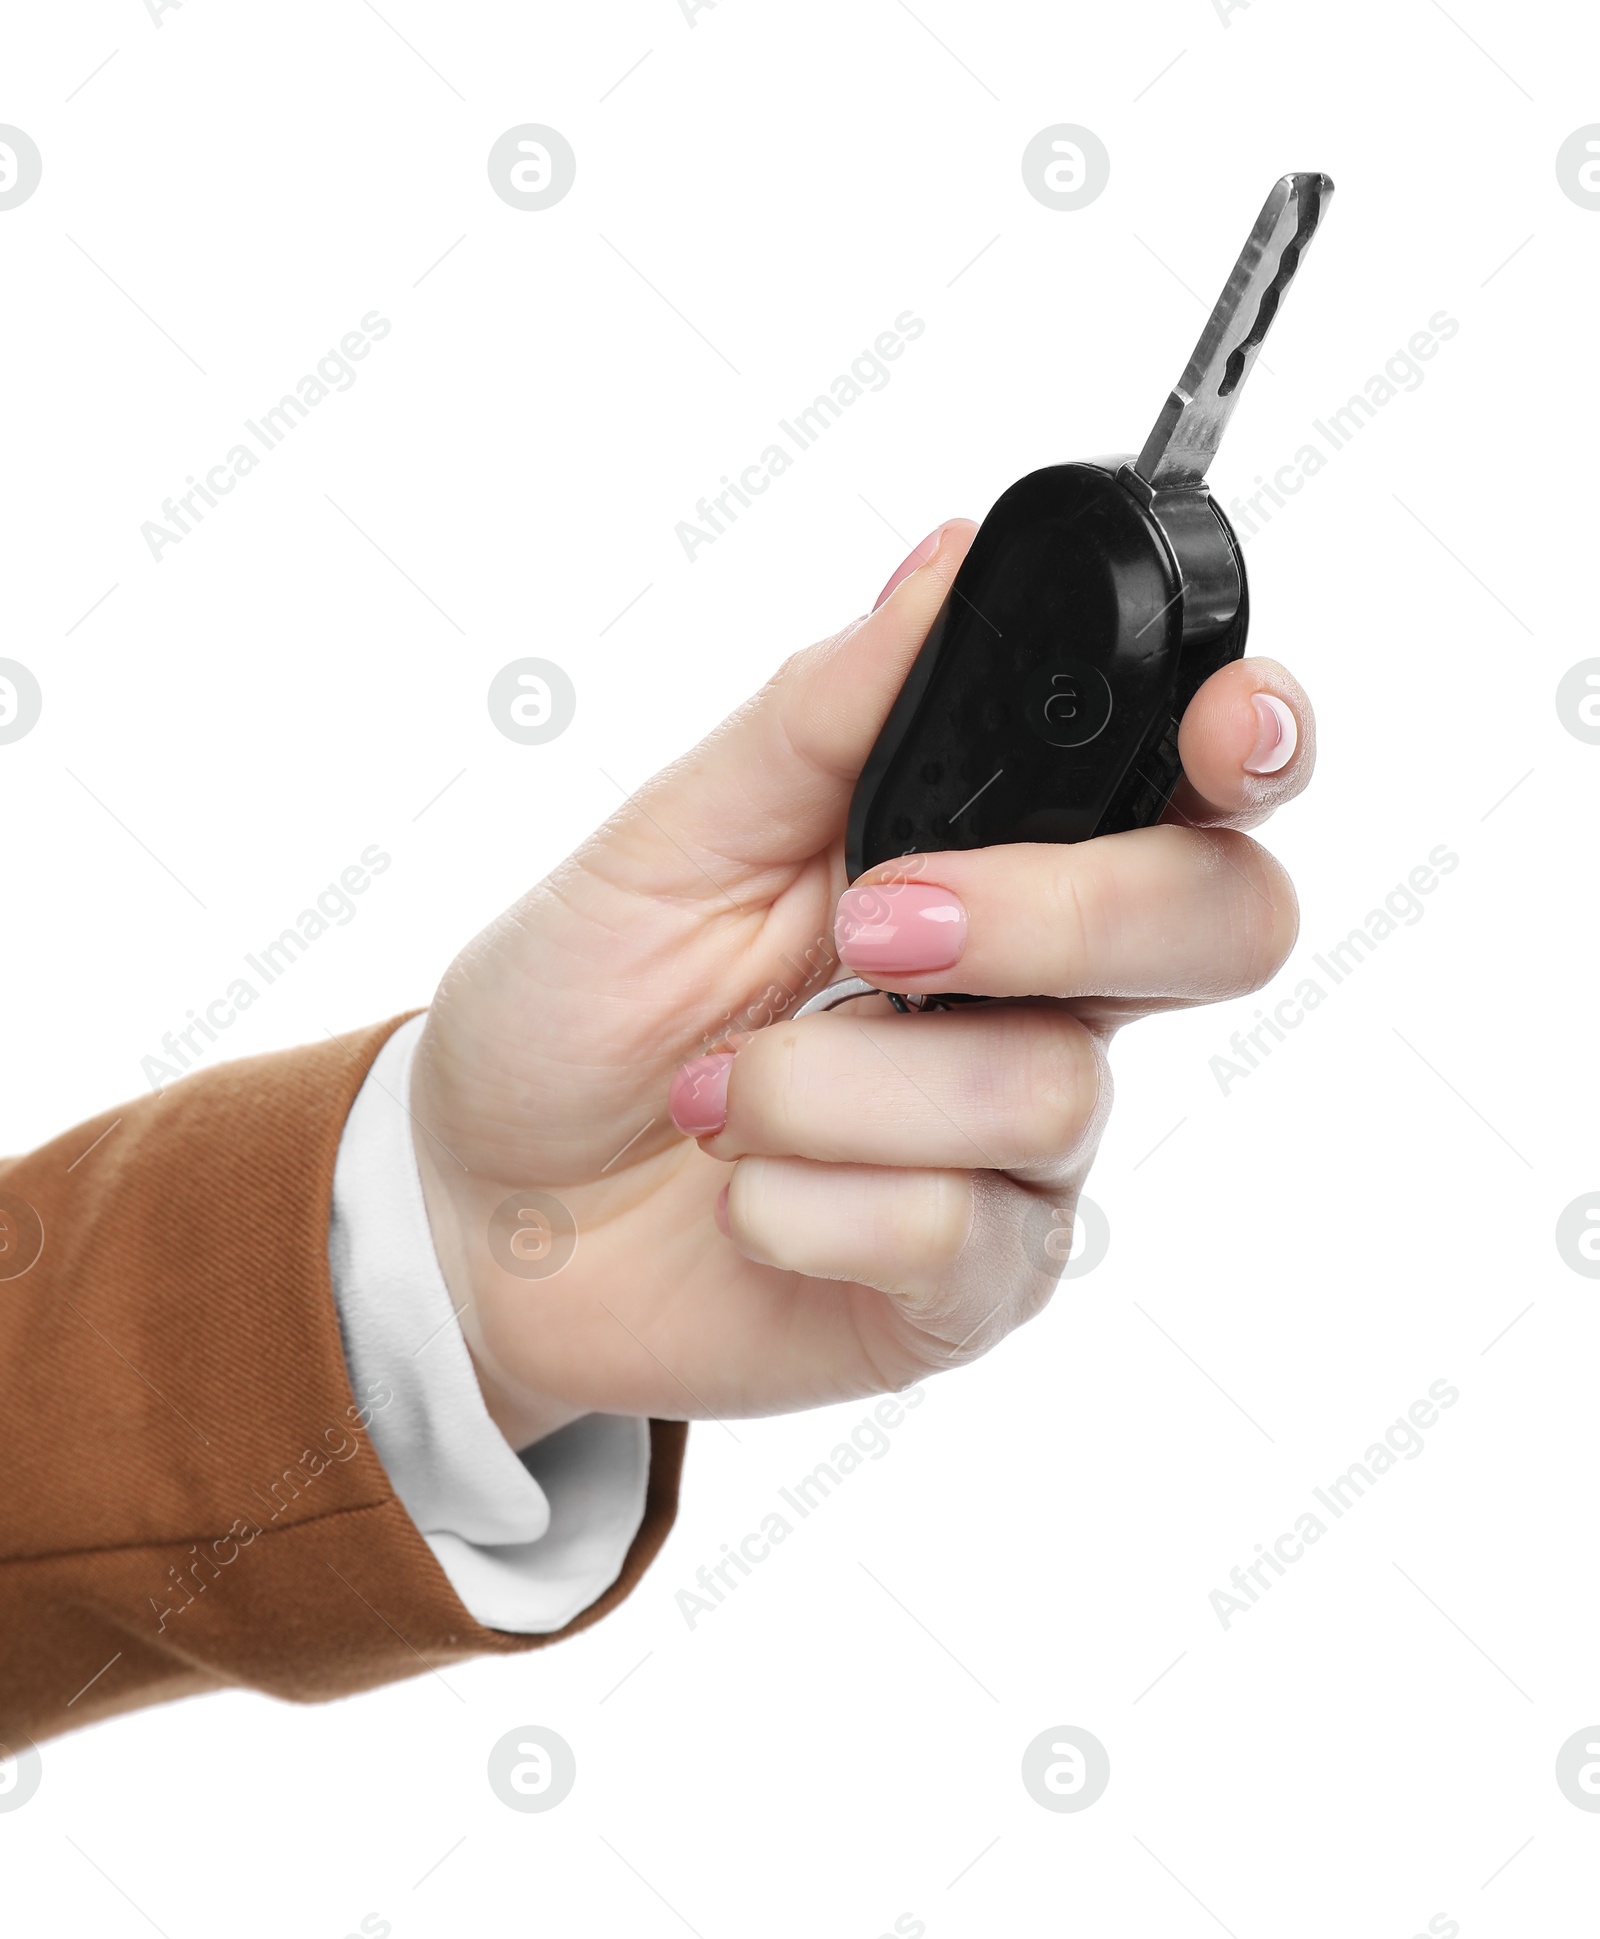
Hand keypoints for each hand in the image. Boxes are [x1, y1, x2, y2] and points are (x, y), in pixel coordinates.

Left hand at [408, 521, 1314, 1447]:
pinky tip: (742, 1192)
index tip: (1223, 723)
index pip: (1194, 793)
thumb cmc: (578, 1005)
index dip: (1249, 743)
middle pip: (1218, 925)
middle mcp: (1040, 1000)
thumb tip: (945, 559)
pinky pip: (955, 1231)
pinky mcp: (970, 1284)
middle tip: (873, 925)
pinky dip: (806, 1199)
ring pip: (1047, 1089)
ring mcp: (1016, 1152)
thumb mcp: (673, 836)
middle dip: (1057, 913)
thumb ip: (824, 715)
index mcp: (991, 862)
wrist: (482, 1202)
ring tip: (718, 1091)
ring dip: (832, 1082)